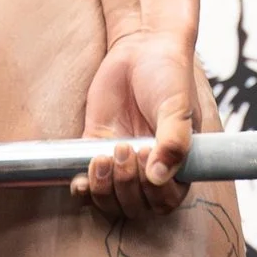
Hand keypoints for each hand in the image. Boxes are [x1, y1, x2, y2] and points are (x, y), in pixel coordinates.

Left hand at [76, 33, 196, 220]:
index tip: (148, 158)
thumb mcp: (178, 107)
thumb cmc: (169, 76)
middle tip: (126, 148)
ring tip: (103, 157)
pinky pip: (87, 183)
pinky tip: (79, 181)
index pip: (165, 200)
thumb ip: (174, 142)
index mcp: (178, 164)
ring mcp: (123, 162)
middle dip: (126, 186)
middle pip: (135, 207)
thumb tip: (158, 177)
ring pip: (109, 201)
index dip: (153, 191)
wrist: (141, 49)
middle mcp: (150, 169)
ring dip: (103, 189)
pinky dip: (82, 189)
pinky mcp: (97, 148)